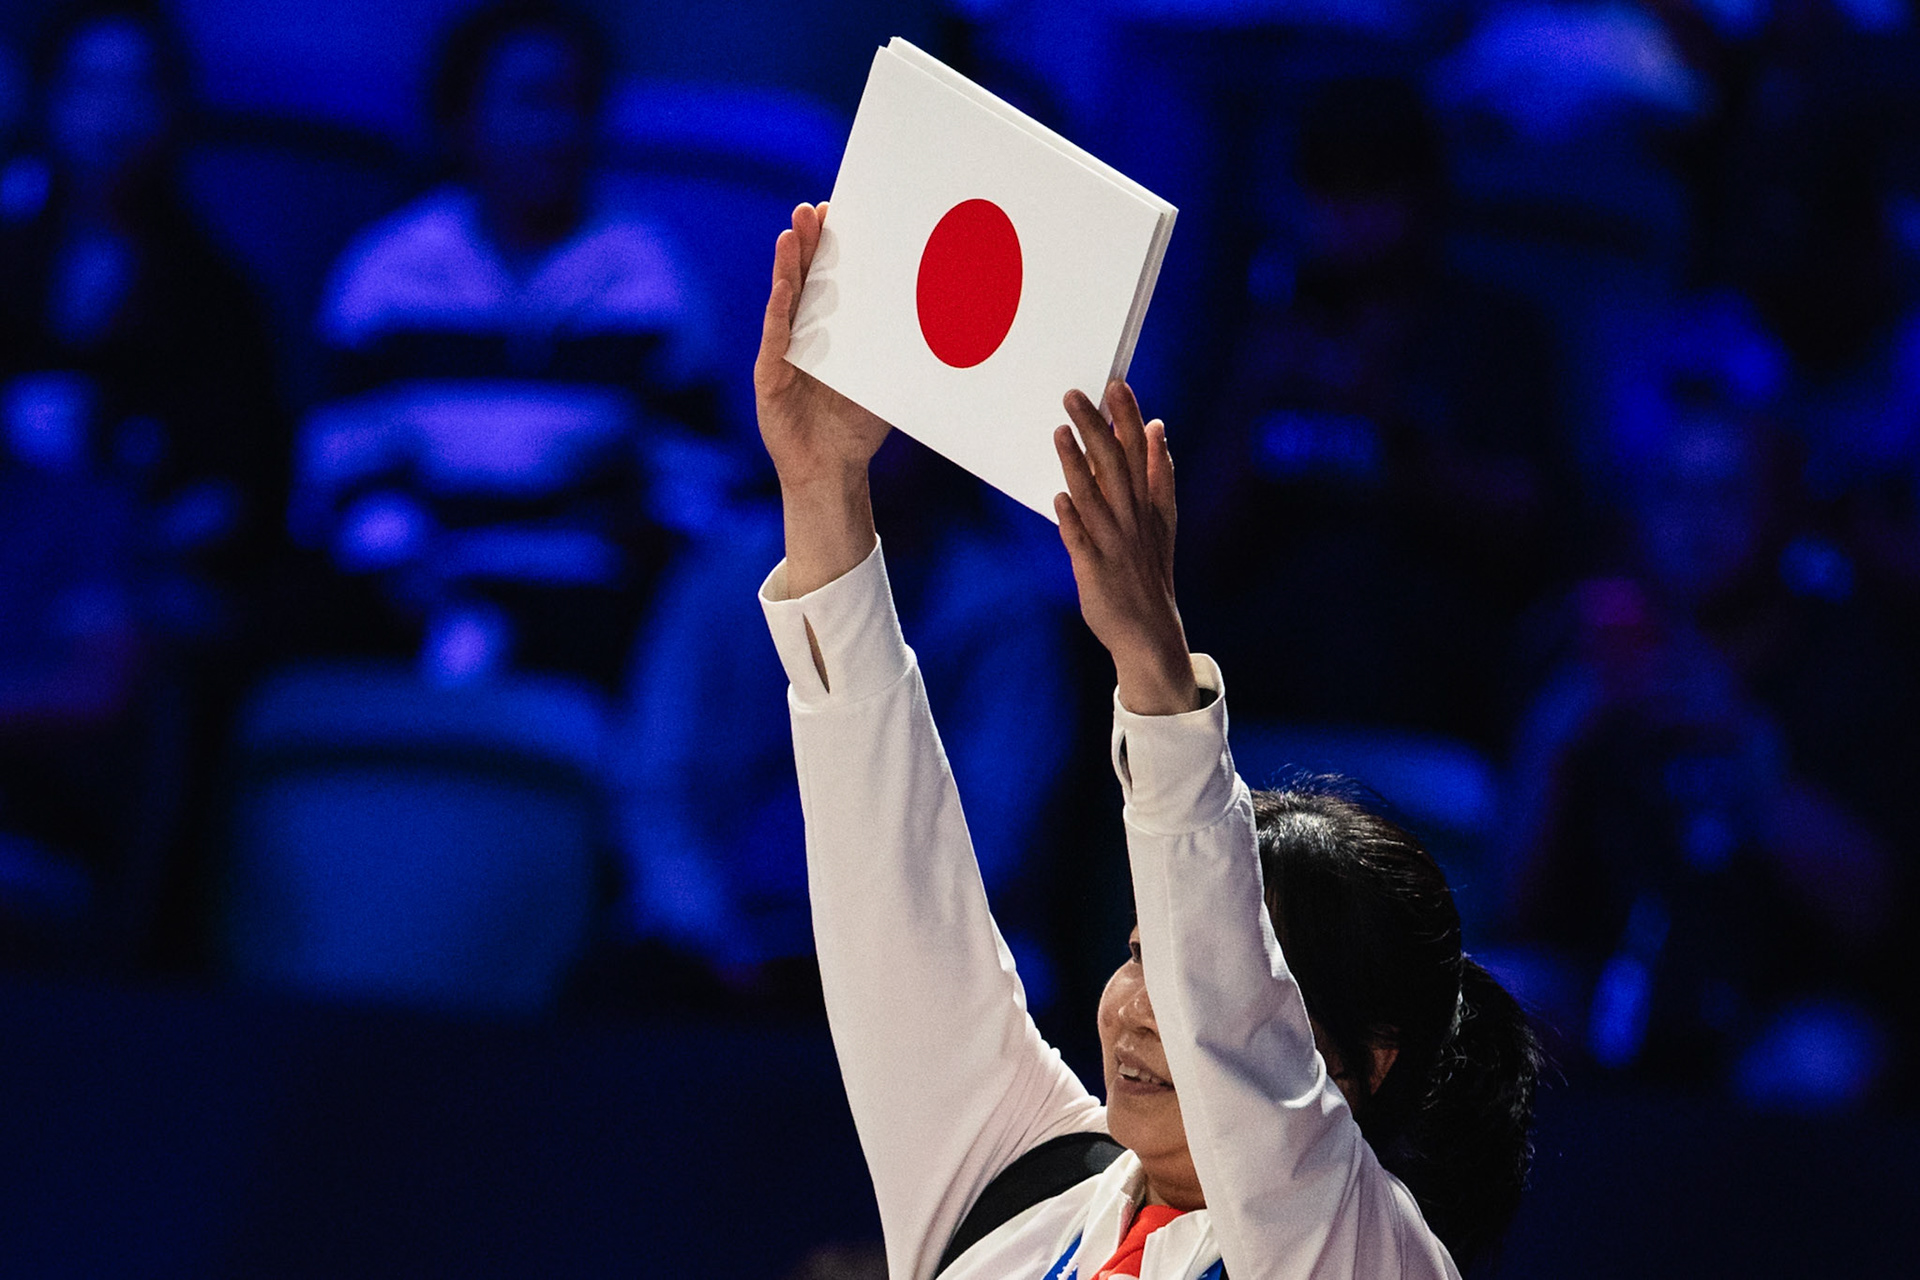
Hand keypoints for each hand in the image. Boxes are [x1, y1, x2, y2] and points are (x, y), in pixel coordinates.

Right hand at [754, 203, 890, 593]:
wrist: (831, 470)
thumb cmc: (858, 424)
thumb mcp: (886, 376)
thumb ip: (902, 346)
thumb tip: (956, 315)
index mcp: (828, 328)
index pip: (828, 279)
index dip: (831, 247)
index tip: (840, 212)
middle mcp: (802, 332)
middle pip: (803, 279)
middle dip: (807, 243)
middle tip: (813, 208)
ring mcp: (783, 351)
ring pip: (785, 299)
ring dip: (787, 264)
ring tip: (792, 231)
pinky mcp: (770, 375)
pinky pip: (776, 336)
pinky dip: (779, 310)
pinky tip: (784, 285)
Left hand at [1054, 382, 1198, 715]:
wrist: (1149, 632)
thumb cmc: (1148, 571)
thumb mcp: (1163, 519)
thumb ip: (1158, 472)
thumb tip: (1157, 426)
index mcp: (1150, 505)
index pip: (1140, 452)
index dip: (1129, 418)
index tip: (1117, 385)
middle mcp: (1133, 520)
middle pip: (1115, 466)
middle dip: (1097, 428)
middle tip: (1075, 394)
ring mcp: (1114, 545)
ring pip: (1095, 498)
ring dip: (1077, 465)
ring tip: (1060, 432)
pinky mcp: (1094, 570)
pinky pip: (1081, 541)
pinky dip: (1072, 520)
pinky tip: (1059, 498)